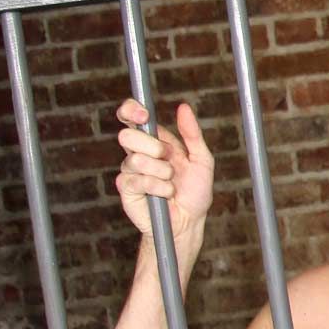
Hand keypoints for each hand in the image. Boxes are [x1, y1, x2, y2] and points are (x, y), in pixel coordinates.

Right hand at [114, 98, 214, 239]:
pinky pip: (138, 180)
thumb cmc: (195, 191)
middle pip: (128, 135)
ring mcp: (130, 170)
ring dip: (162, 172)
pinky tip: (165, 194)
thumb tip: (183, 107)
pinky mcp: (126, 188)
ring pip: (136, 159)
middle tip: (168, 158)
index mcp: (154, 140)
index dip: (131, 110)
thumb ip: (193, 134)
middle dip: (153, 146)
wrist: (189, 221)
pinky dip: (159, 187)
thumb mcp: (202, 160)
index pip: (132, 117)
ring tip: (171, 182)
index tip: (144, 114)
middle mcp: (138, 152)